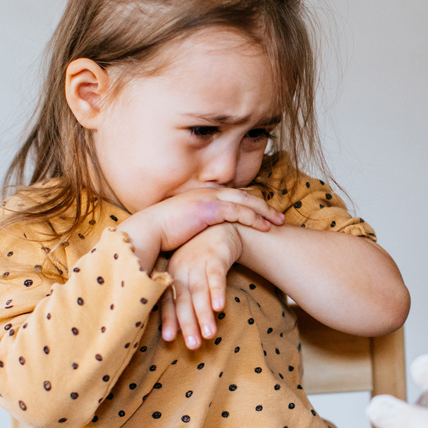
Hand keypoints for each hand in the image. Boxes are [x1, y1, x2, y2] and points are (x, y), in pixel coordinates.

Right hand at [119, 187, 280, 256]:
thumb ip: (197, 225)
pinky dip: (254, 218)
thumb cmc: (161, 233)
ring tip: (278, 222)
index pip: (232, 195)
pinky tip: (265, 227)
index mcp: (202, 196)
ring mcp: (210, 199)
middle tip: (279, 216)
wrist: (149, 230)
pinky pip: (239, 212)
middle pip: (244, 195)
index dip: (250, 203)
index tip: (263, 212)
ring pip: (245, 202)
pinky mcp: (210, 209)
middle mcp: (208, 193)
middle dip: (264, 205)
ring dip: (264, 212)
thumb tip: (203, 235)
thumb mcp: (183, 225)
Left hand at [161, 223, 243, 348]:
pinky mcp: (215, 257)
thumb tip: (175, 327)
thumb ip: (182, 297)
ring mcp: (198, 263)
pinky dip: (217, 292)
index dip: (169, 319)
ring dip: (204, 314)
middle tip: (193, 346)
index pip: (168, 301)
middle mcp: (183, 271)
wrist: (219, 226)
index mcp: (173, 276)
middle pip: (184, 301)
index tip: (170, 339)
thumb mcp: (186, 273)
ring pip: (199, 292)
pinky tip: (219, 308)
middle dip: (188, 324)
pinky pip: (216, 277)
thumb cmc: (200, 257)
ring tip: (209, 335)